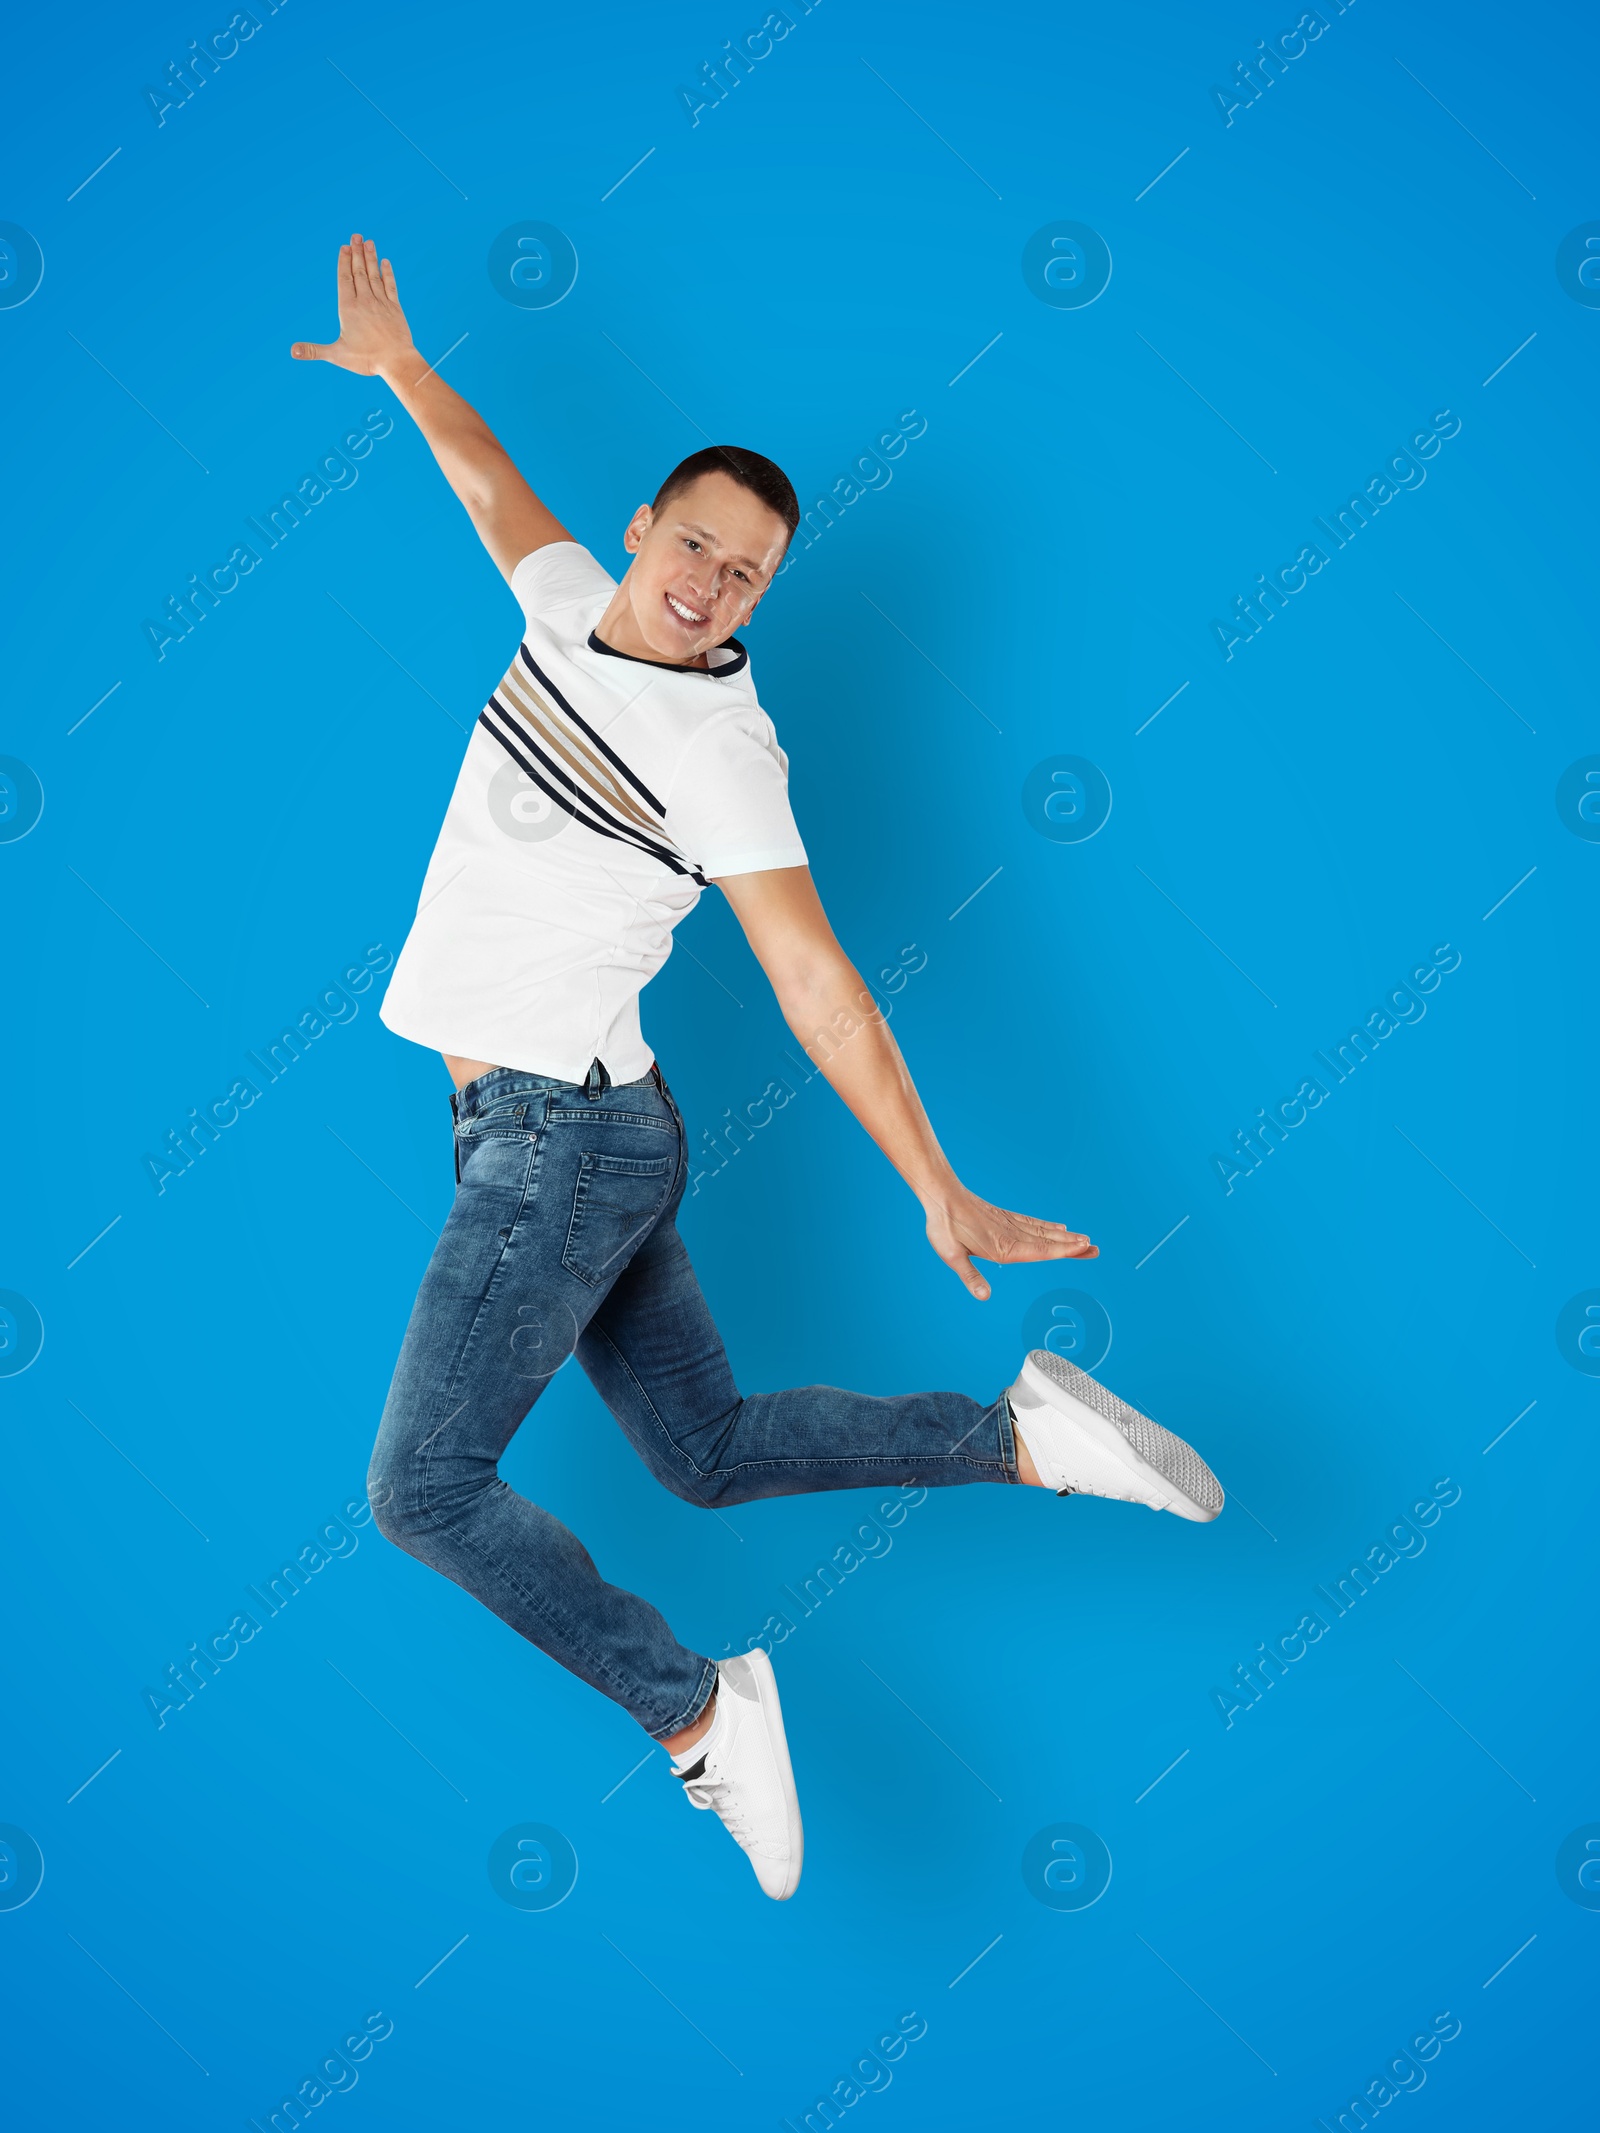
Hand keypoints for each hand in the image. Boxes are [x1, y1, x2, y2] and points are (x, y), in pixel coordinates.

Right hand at [291, 232, 414, 377]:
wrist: (397, 362)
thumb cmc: (367, 360)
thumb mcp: (337, 355)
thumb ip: (313, 350)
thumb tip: (292, 351)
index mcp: (348, 308)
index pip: (344, 279)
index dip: (344, 262)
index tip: (345, 247)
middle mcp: (365, 301)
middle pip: (359, 272)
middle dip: (356, 253)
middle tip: (356, 235)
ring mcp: (381, 303)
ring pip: (374, 275)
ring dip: (370, 258)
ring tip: (368, 242)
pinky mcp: (395, 309)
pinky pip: (391, 286)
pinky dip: (388, 273)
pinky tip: (385, 262)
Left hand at [923, 1185, 1096, 1300]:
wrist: (941, 1195)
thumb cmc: (944, 1226)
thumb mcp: (952, 1255)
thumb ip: (970, 1276)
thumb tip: (984, 1297)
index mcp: (1002, 1247)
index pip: (1037, 1251)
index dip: (1061, 1251)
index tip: (1082, 1248)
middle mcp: (1011, 1235)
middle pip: (1047, 1242)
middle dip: (1072, 1246)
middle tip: (1096, 1249)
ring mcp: (1009, 1224)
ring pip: (1043, 1231)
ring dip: (1065, 1237)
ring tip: (1086, 1240)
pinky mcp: (1005, 1217)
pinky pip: (1032, 1222)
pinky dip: (1048, 1226)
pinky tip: (1059, 1227)